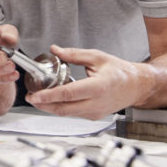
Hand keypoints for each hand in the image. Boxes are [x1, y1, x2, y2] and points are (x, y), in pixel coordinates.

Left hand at [25, 45, 143, 119]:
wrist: (136, 86)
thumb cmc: (120, 71)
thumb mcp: (97, 57)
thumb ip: (74, 54)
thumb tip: (55, 50)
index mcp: (98, 87)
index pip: (68, 94)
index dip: (49, 96)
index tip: (35, 95)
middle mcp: (96, 103)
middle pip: (64, 109)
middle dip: (44, 105)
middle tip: (30, 97)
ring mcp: (95, 112)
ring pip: (67, 113)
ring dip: (50, 107)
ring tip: (37, 98)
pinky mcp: (94, 116)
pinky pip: (73, 113)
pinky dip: (60, 108)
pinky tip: (52, 100)